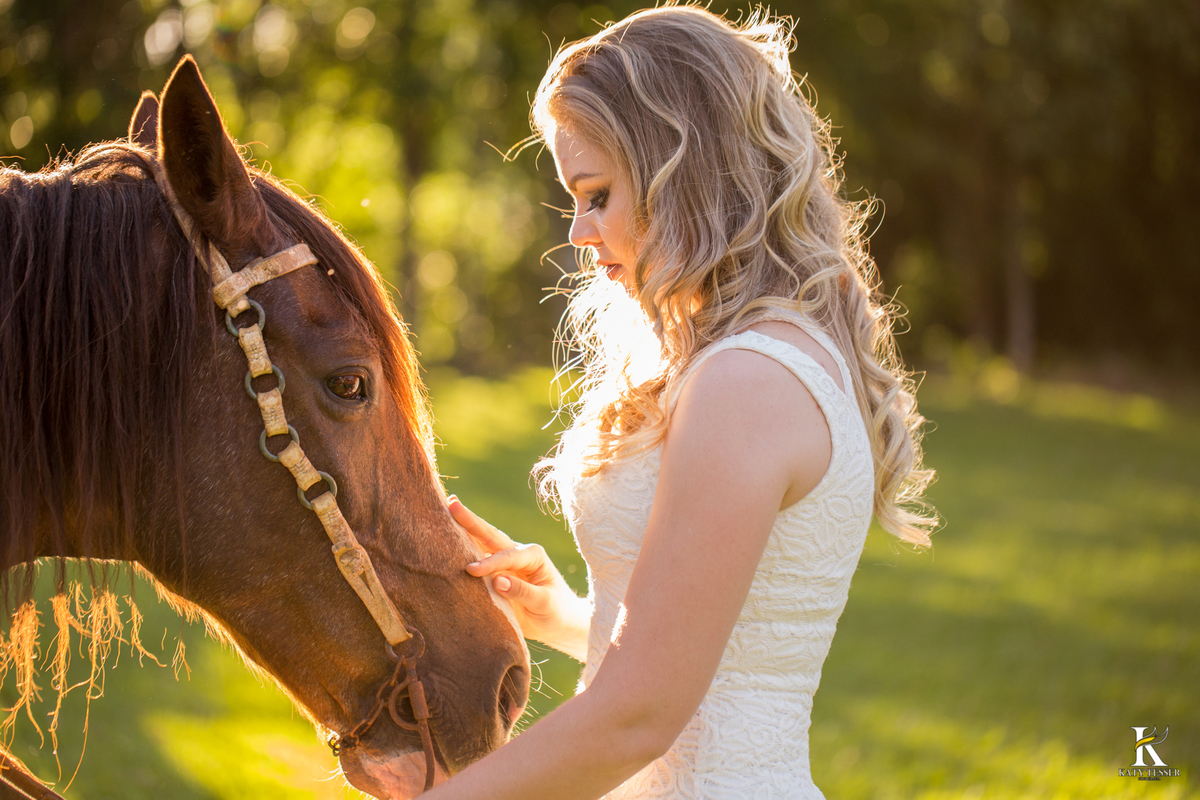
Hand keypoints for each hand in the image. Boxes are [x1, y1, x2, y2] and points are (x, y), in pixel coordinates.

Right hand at [449, 496, 588, 659]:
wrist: (560, 624)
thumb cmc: (557, 612)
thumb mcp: (545, 603)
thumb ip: (523, 592)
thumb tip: (498, 582)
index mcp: (532, 556)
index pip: (507, 557)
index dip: (489, 563)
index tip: (470, 571)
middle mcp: (517, 554)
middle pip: (490, 536)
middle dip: (471, 521)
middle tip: (452, 504)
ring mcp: (505, 564)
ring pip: (481, 544)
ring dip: (463, 530)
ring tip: (446, 511)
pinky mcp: (495, 575)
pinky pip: (477, 560)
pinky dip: (461, 551)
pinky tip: (446, 542)